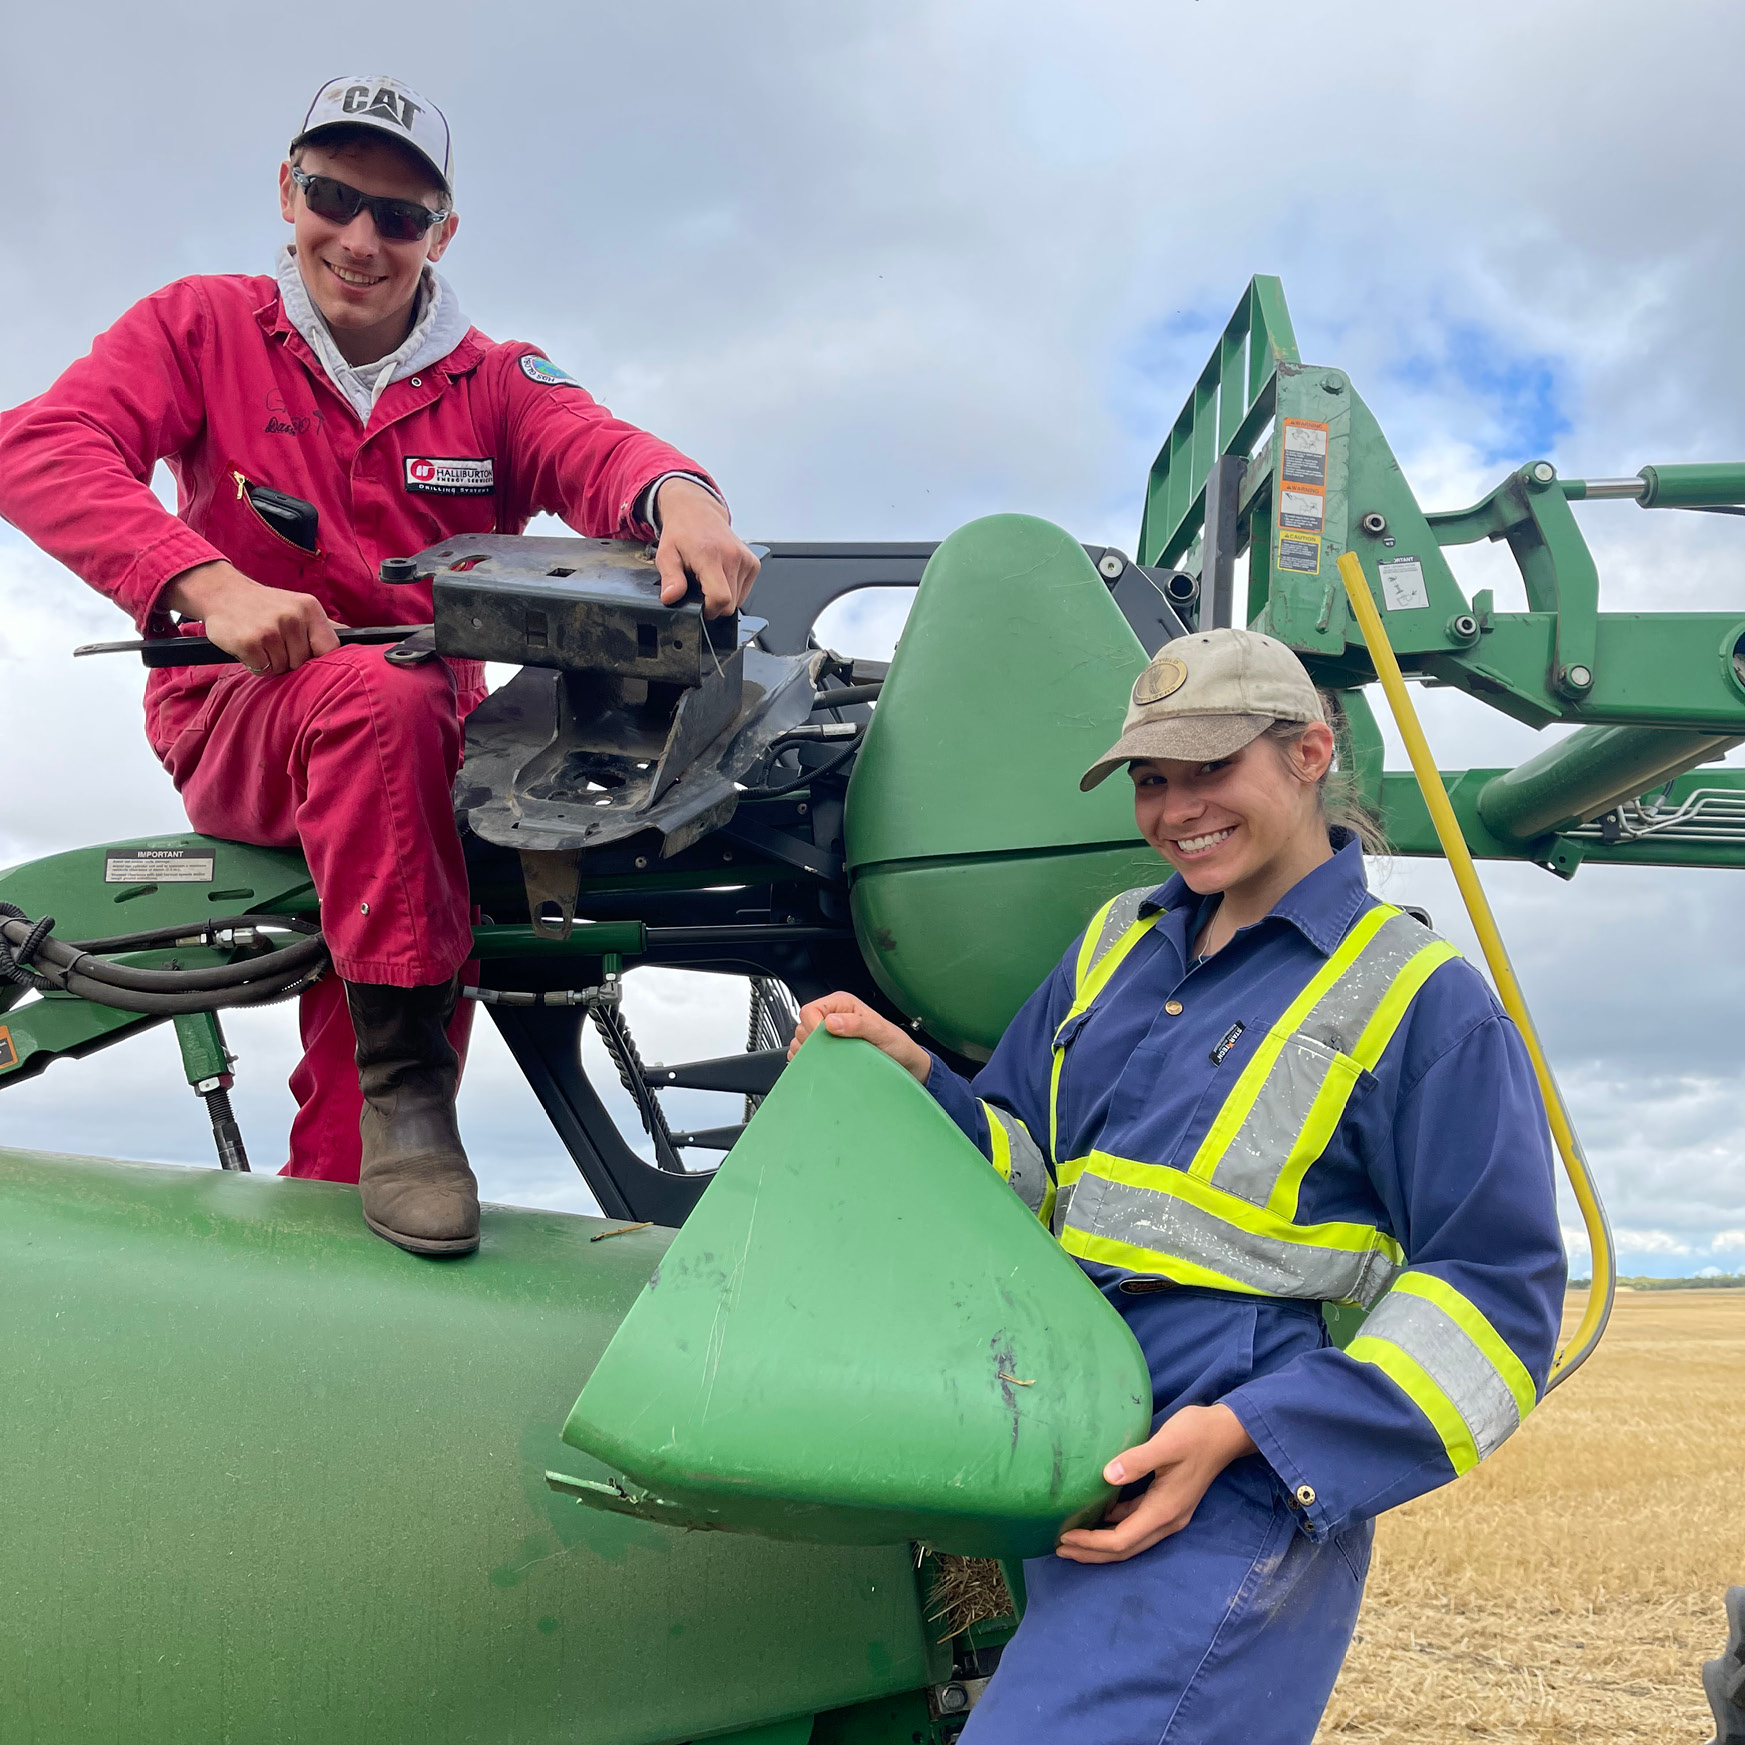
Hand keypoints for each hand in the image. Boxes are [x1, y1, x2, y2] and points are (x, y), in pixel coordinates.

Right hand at [163, 560, 342, 674]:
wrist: (223, 593)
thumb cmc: (266, 606)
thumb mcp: (299, 608)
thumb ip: (324, 628)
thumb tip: (359, 644)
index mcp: (310, 609)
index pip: (330, 650)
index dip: (320, 661)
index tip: (309, 659)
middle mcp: (293, 616)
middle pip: (304, 663)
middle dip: (290, 661)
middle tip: (275, 643)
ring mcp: (270, 628)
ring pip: (283, 668)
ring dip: (271, 663)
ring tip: (262, 642)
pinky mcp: (250, 641)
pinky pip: (263, 669)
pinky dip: (255, 664)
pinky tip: (249, 647)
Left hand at [653, 477, 759, 618]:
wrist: (697, 511)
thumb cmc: (682, 532)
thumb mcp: (666, 556)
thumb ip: (670, 579)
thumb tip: (670, 597)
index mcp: (711, 555)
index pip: (721, 598)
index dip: (709, 610)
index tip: (699, 606)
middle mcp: (733, 557)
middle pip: (730, 604)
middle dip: (714, 604)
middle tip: (699, 587)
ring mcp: (746, 560)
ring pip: (738, 600)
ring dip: (723, 596)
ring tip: (708, 578)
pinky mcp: (753, 563)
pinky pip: (744, 592)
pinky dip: (732, 590)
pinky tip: (720, 575)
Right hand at [790, 992, 931, 1083]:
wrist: (903, 1064)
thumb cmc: (895, 1044)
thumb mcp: (880, 1031)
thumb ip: (857, 1024)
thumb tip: (831, 1022)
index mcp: (841, 1004)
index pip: (809, 1011)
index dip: (812, 1026)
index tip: (825, 1041)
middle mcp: (831, 1017)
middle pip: (802, 1028)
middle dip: (813, 1043)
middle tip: (834, 1052)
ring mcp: (826, 1036)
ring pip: (801, 1044)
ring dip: (813, 1055)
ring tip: (834, 1060)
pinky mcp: (824, 1052)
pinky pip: (804, 1057)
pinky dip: (810, 1064)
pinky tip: (826, 1066)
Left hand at [1054, 1404, 1256, 1564]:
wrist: (1226, 1432)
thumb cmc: (1196, 1434)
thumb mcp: (1166, 1443)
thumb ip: (1138, 1460)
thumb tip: (1107, 1476)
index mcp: (1165, 1510)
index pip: (1122, 1540)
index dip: (1093, 1543)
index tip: (1065, 1537)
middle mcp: (1167, 1520)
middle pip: (1125, 1549)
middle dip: (1092, 1552)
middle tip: (1060, 1549)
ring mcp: (1169, 1513)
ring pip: (1130, 1539)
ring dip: (1101, 1543)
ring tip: (1072, 1539)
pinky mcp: (1167, 1503)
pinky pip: (1136, 1522)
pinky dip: (1114, 1525)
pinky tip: (1097, 1516)